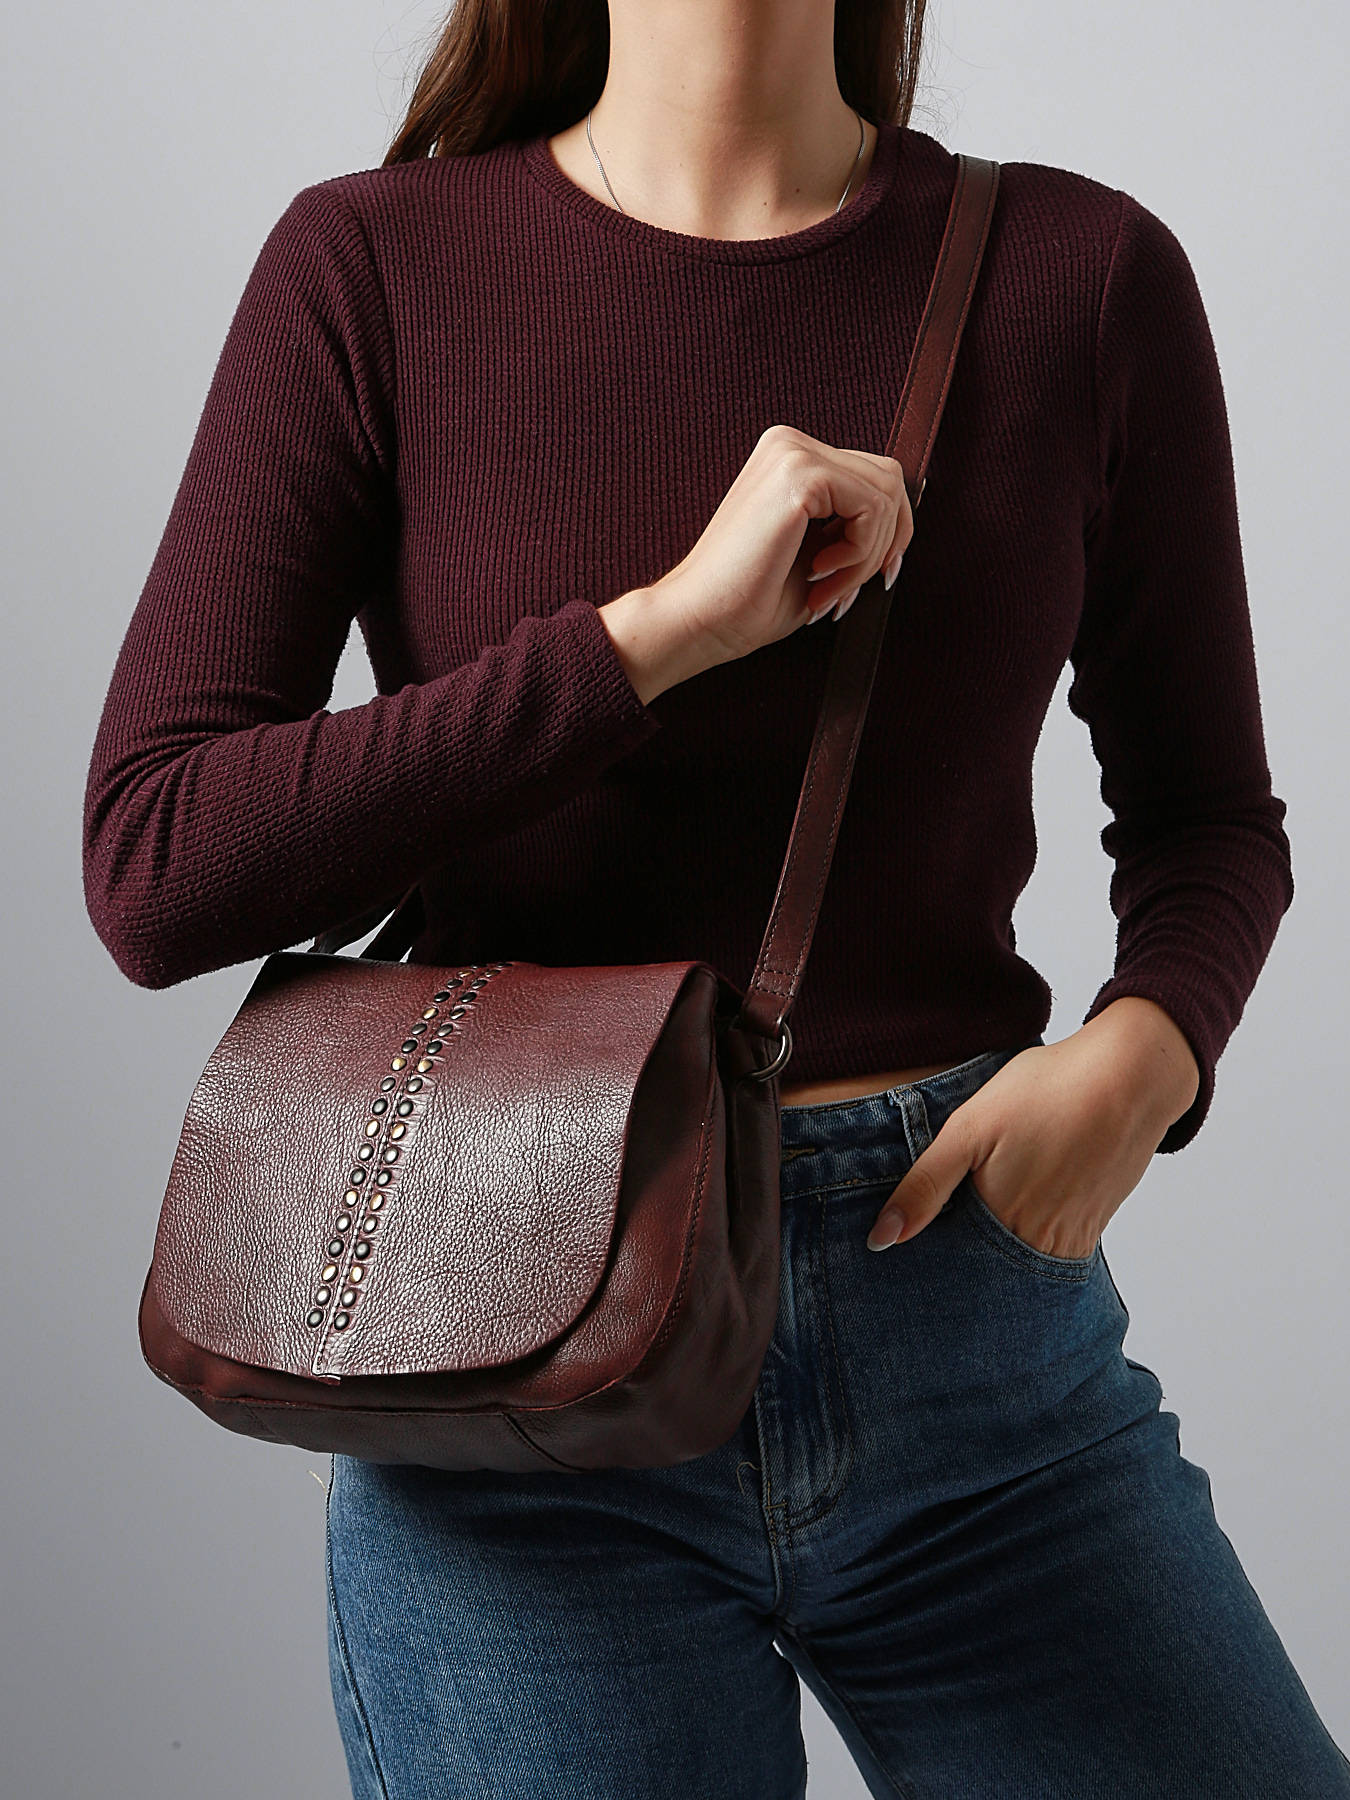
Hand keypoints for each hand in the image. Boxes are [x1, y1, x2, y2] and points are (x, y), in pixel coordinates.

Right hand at [603, 423, 914, 700]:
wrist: (700, 620)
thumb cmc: (749, 599)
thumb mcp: (816, 552)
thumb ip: (852, 526)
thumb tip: (902, 526)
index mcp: (789, 457)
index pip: (874, 476)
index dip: (888, 533)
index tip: (872, 579)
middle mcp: (790, 443)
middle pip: (888, 478)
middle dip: (883, 544)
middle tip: (844, 591)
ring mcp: (793, 453)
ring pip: (885, 494)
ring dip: (866, 556)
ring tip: (826, 588)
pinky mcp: (799, 475)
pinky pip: (872, 508)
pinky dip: (859, 553)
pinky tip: (818, 574)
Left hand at [865, 999, 1200, 1255]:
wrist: (1131, 1076)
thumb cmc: (1046, 1093)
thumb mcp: (969, 1129)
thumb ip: (925, 1186)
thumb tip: (881, 1241)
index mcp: (998, 1222)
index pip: (950, 1266)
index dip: (926, 1262)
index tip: (902, 1262)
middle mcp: (1037, 1245)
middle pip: (986, 1275)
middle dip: (958, 1271)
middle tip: (939, 1250)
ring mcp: (1069, 1239)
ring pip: (1018, 1267)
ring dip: (994, 1260)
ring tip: (974, 1236)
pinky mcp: (1092, 1225)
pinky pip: (1051, 1253)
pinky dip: (1027, 1246)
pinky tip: (1015, 1217)